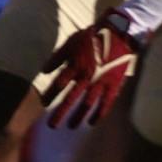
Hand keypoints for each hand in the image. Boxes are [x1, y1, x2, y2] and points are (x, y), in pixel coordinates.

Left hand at [42, 10, 145, 128]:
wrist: (118, 34)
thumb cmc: (91, 37)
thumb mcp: (70, 43)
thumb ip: (57, 57)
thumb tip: (44, 71)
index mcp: (75, 66)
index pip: (58, 85)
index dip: (50, 95)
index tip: (43, 104)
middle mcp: (86, 77)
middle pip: (71, 98)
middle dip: (60, 113)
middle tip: (52, 126)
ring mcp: (100, 82)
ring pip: (87, 104)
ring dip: (78, 116)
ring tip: (71, 126)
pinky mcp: (113, 85)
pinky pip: (106, 103)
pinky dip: (99, 114)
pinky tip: (92, 123)